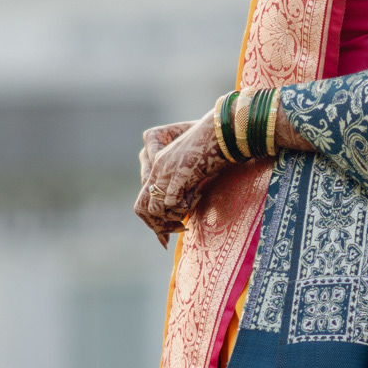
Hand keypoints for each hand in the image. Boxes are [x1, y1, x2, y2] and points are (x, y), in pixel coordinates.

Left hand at [135, 114, 227, 244]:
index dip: (152, 222)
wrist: (224, 130)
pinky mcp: (177, 172)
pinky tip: (196, 198)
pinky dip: (183, 208)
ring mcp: (165, 169)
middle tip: (179, 231)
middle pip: (142, 208)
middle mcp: (157, 166)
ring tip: (190, 212)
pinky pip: (170, 203)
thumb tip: (181, 212)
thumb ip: (183, 187)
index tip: (166, 237)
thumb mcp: (192, 169)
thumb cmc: (214, 147)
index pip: (143, 200)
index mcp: (157, 163)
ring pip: (155, 208)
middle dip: (158, 227)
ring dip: (172, 217)